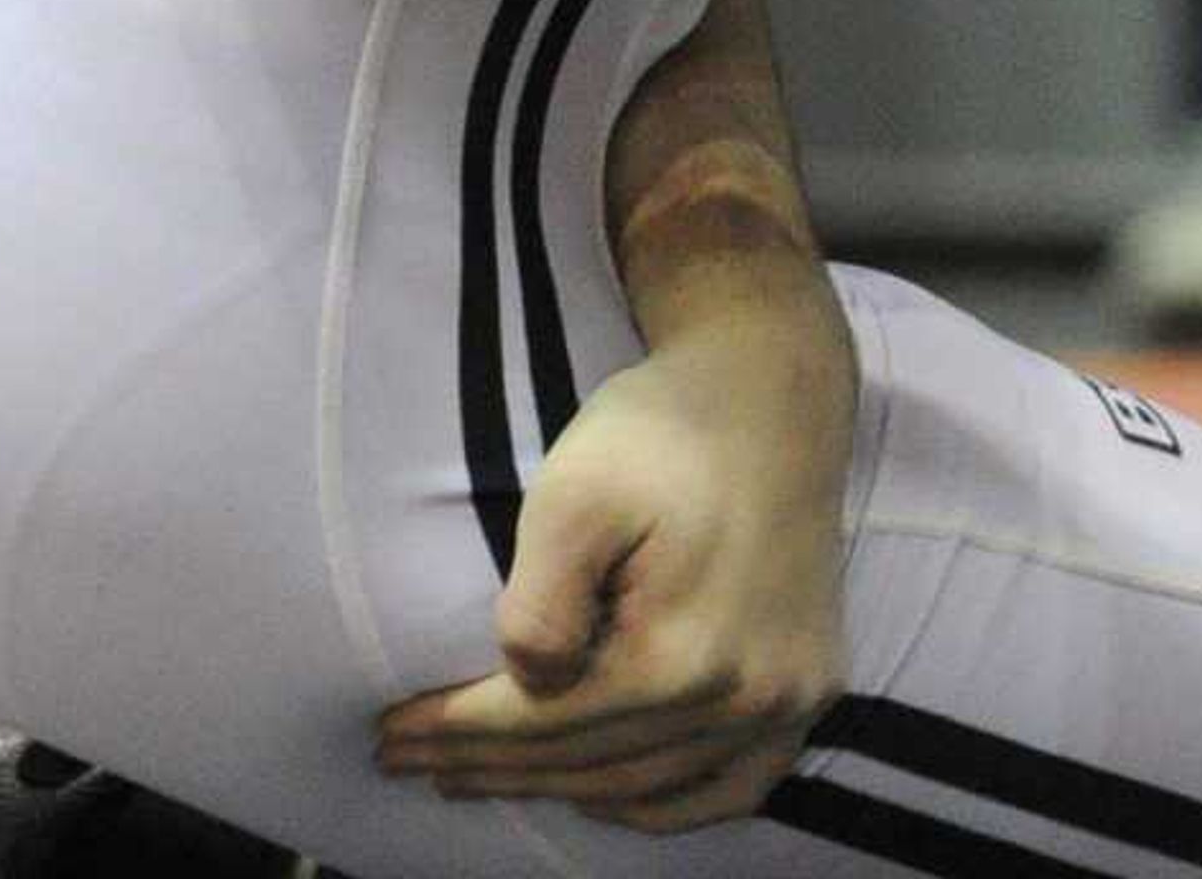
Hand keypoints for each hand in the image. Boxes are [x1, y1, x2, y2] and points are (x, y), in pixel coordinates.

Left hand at [372, 319, 843, 830]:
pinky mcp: (810, 692)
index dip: (458, 732)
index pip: (543, 720)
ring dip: (559, 789)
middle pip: (590, 761)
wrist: (770, 395)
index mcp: (680, 655)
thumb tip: (527, 685)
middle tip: (410, 763)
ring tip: (483, 778)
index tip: (390, 735)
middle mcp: (742, 699)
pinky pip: (733, 788)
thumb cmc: (661, 433)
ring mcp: (786, 703)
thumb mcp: (575, 492)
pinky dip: (664, 805)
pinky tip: (604, 794)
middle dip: (491, 767)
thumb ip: (541, 602)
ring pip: (652, 785)